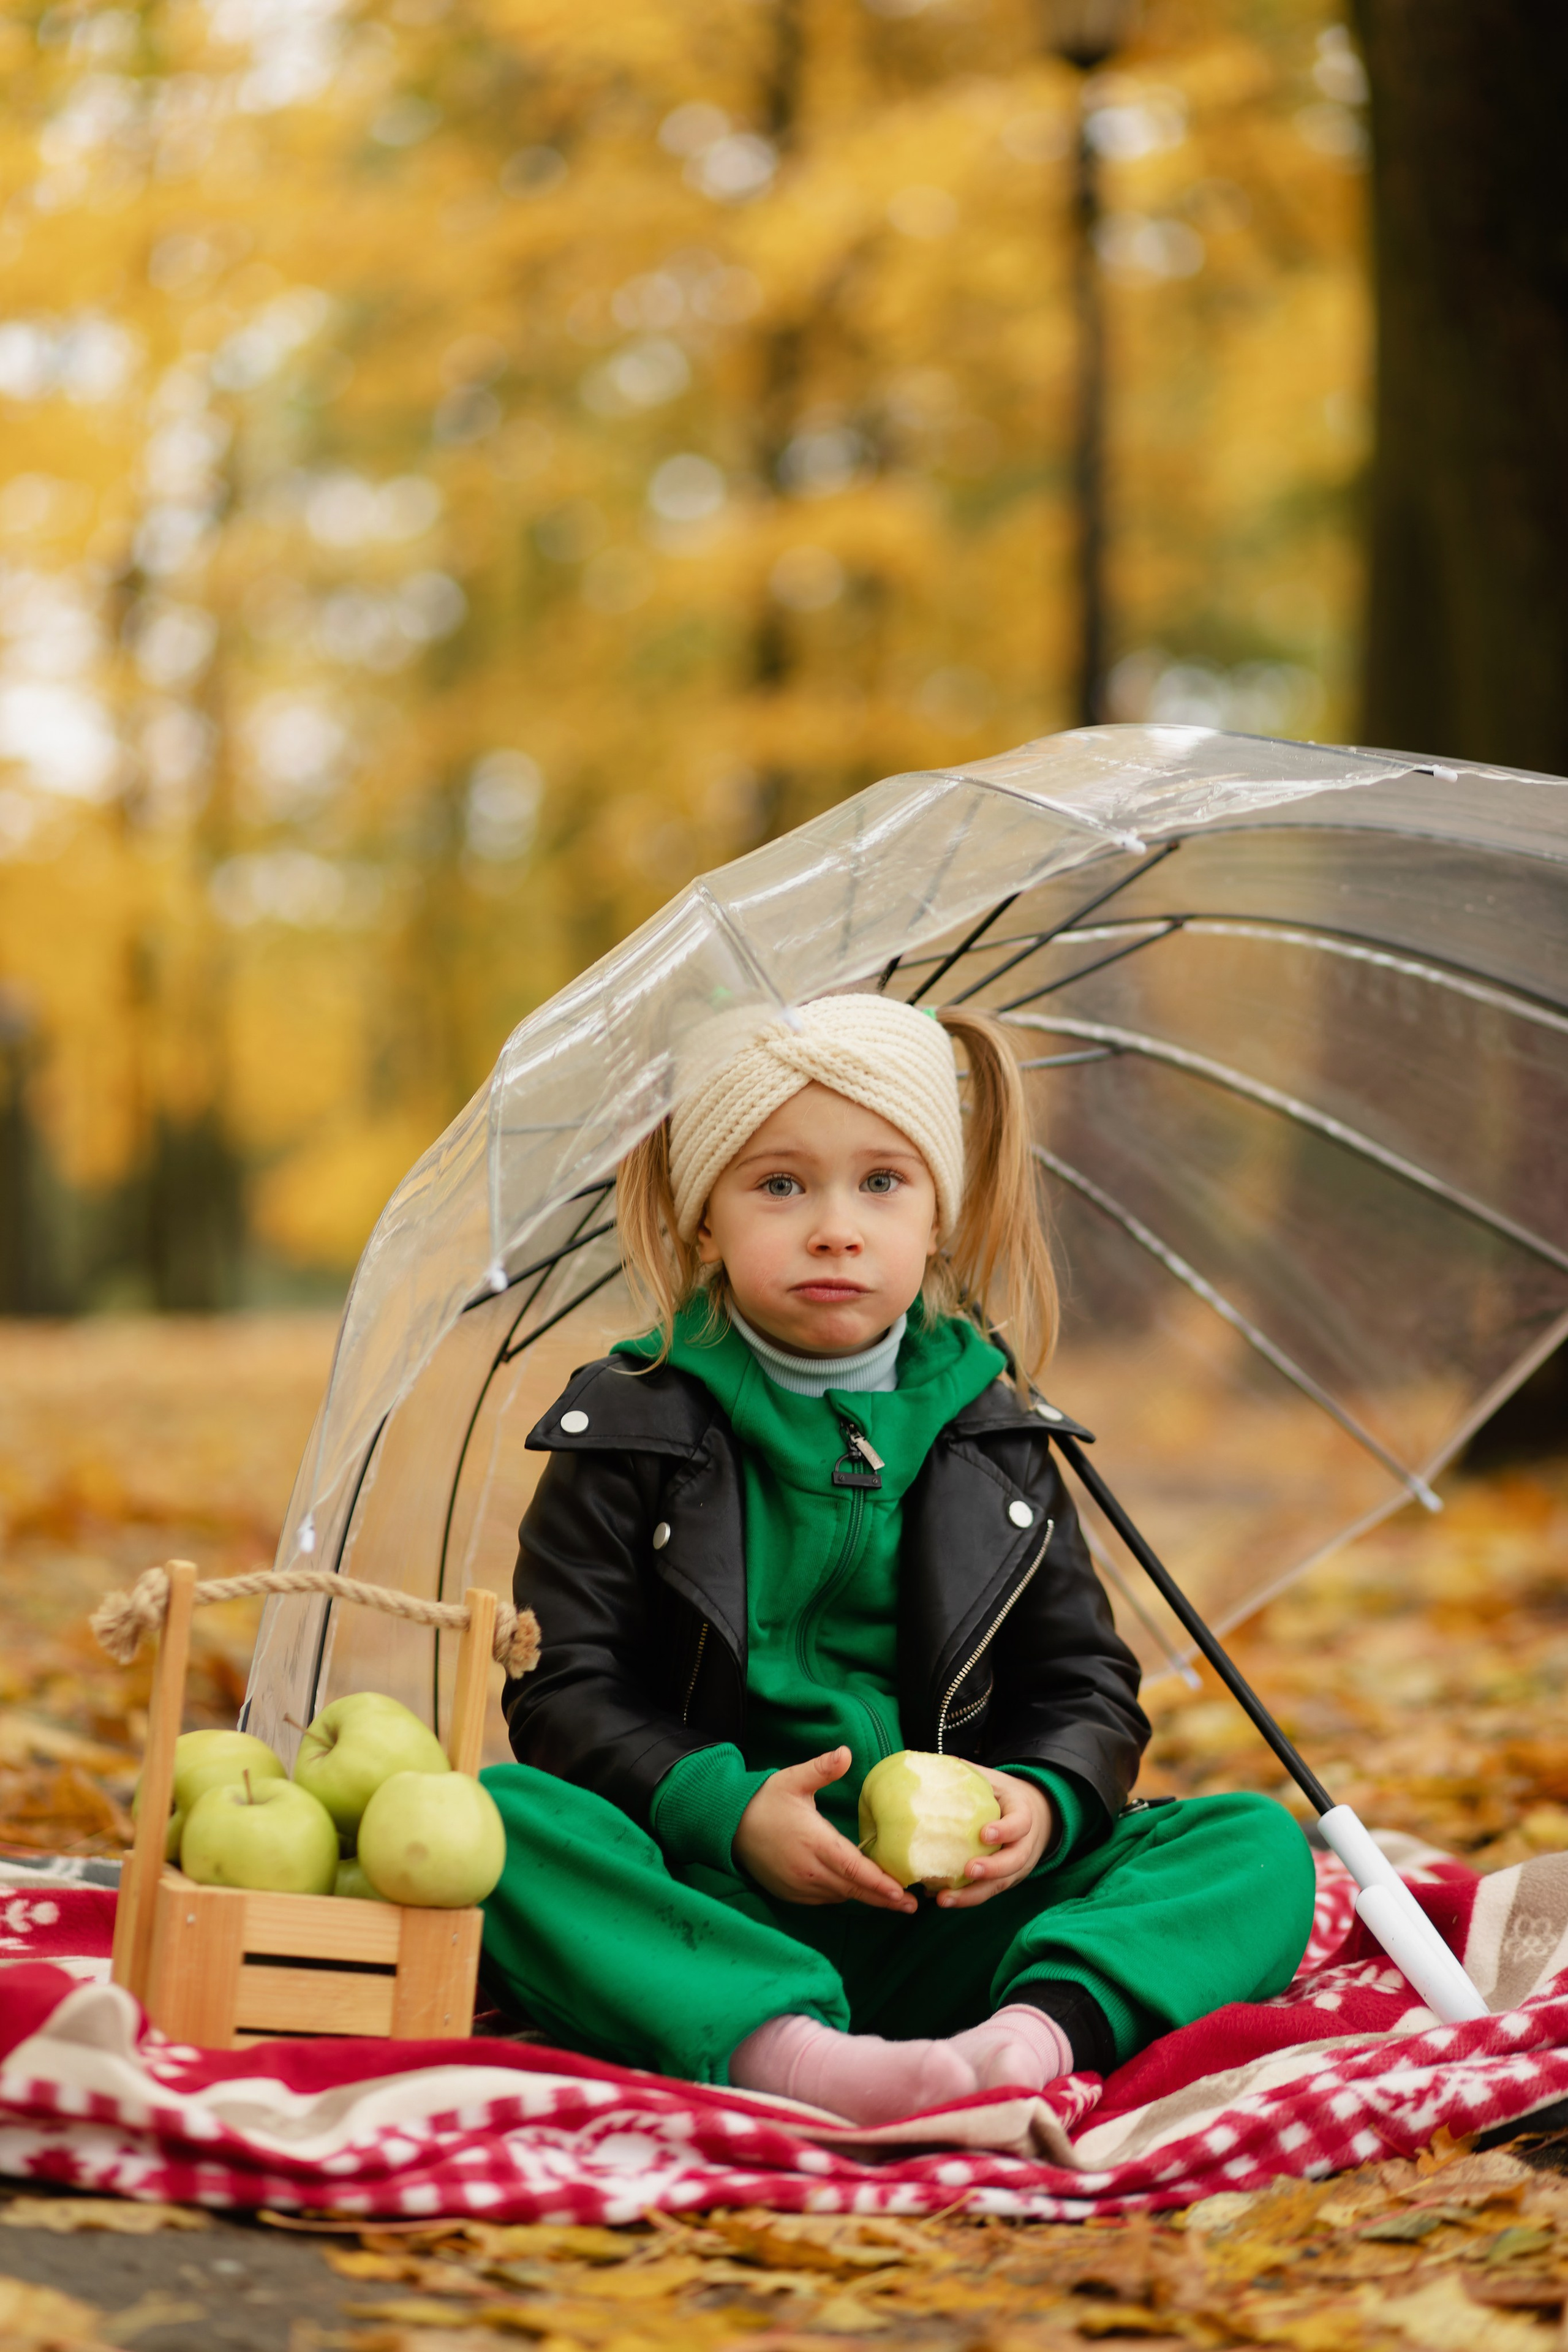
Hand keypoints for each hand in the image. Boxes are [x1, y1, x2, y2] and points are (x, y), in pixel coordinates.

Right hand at [734, 1748, 917, 1912]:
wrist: (729, 1826)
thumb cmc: (765, 1801)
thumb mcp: (793, 1779)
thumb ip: (822, 1769)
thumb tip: (846, 1752)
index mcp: (814, 1842)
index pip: (853, 1869)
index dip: (879, 1882)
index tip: (902, 1892)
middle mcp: (808, 1870)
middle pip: (853, 1890)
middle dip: (883, 1898)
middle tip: (912, 1906)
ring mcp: (798, 1885)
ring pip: (840, 1896)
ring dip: (865, 1898)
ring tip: (892, 1900)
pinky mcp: (790, 1893)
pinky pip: (824, 1899)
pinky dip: (843, 1896)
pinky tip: (857, 1892)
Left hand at [934, 1766, 1052, 1908]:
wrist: (1035, 1817)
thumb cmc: (1007, 1797)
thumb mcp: (995, 1781)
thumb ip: (970, 1773)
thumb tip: (936, 1761)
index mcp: (1024, 1815)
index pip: (1020, 1824)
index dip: (1005, 1831)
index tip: (985, 1834)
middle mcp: (1025, 1846)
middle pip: (1014, 1862)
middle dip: (992, 1869)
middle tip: (968, 1870)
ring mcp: (1017, 1868)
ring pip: (1000, 1886)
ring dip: (972, 1895)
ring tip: (943, 1899)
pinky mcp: (1005, 1881)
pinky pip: (987, 1893)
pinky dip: (965, 1898)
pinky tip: (939, 1898)